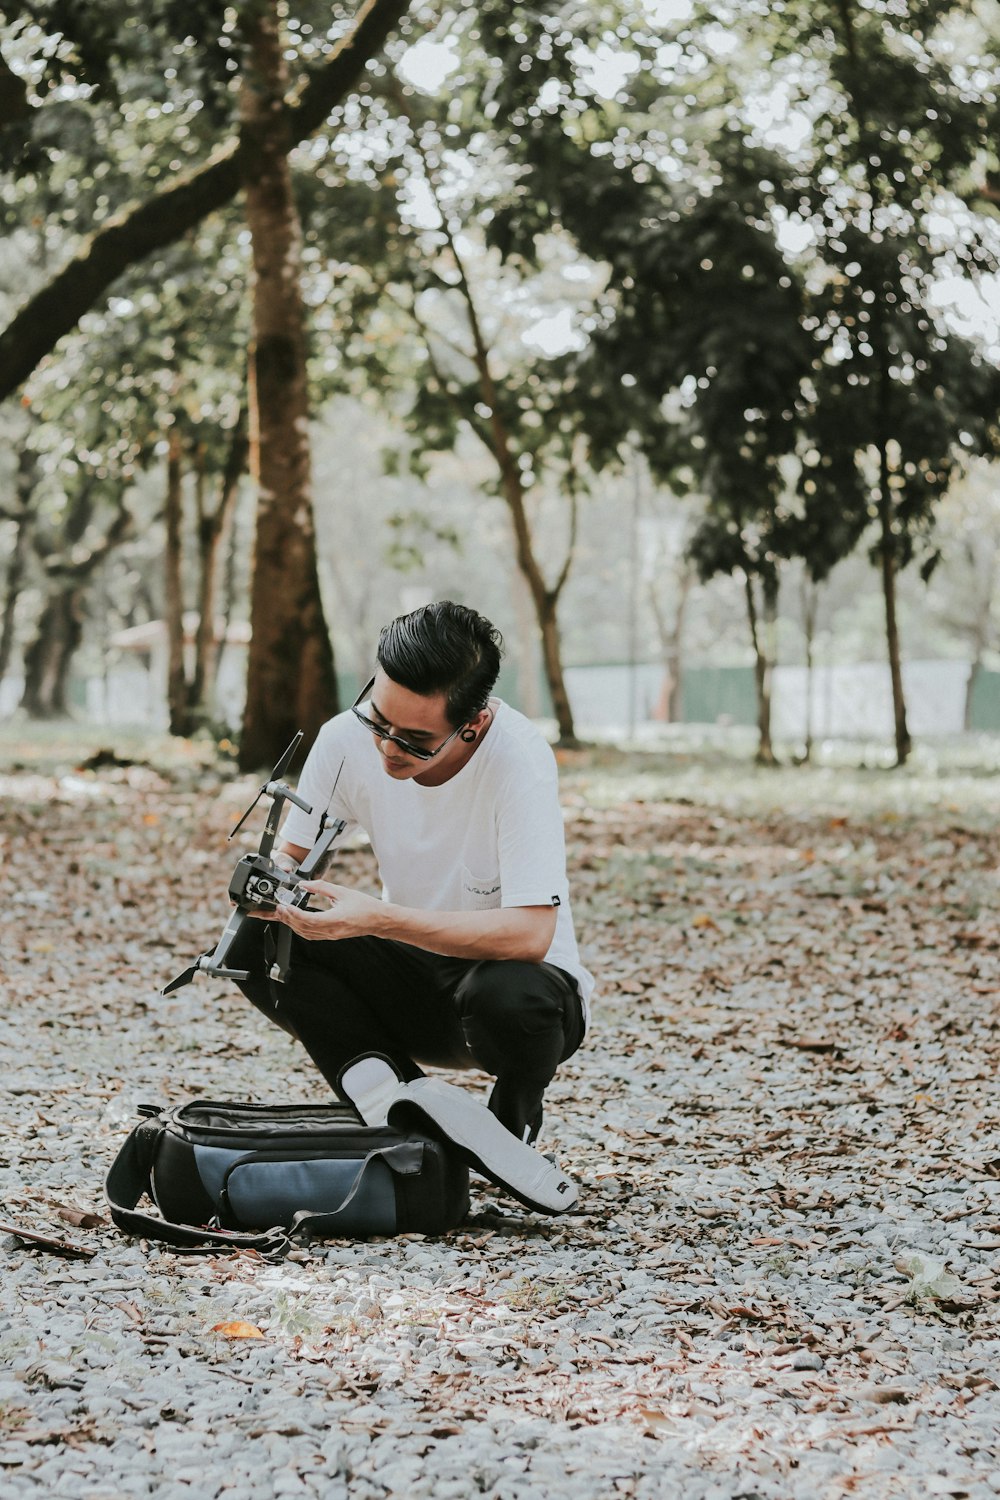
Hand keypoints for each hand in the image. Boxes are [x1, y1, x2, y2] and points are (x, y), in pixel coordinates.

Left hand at [264, 881, 381, 941]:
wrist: (378, 920)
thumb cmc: (365, 906)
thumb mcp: (342, 892)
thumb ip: (322, 887)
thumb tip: (304, 884)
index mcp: (335, 920)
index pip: (308, 919)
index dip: (294, 914)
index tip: (284, 906)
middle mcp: (331, 931)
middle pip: (303, 928)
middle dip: (288, 919)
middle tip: (278, 909)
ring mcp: (331, 936)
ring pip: (305, 933)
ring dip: (292, 924)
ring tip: (282, 915)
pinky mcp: (331, 936)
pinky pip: (311, 935)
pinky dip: (300, 929)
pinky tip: (295, 922)